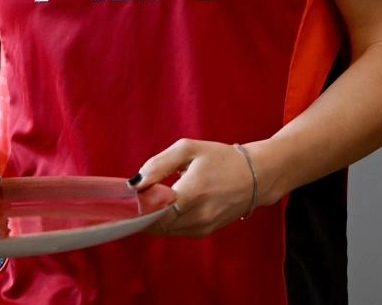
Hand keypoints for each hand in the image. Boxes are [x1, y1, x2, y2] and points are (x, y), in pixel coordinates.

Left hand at [129, 139, 258, 236]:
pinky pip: (177, 231)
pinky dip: (165, 222)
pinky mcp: (206, 231)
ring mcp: (204, 226)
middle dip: (140, 214)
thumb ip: (159, 164)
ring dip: (151, 219)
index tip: (125, 200)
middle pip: (158, 224)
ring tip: (144, 202)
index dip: (137, 208)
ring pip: (166, 231)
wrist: (256, 176)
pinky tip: (160, 208)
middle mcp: (199, 215)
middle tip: (129, 201)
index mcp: (193, 192)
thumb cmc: (220, 158)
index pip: (156, 211)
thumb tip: (136, 182)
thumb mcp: (188, 149)